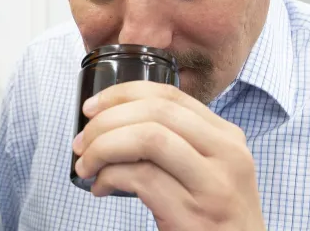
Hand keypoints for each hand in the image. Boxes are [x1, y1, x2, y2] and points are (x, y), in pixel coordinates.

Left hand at [72, 81, 265, 230]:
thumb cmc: (216, 212)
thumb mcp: (211, 168)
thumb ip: (182, 143)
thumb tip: (120, 123)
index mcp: (227, 136)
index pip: (172, 96)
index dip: (125, 94)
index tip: (94, 106)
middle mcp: (227, 153)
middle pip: (157, 112)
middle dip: (108, 120)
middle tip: (83, 139)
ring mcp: (213, 184)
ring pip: (149, 138)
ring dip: (104, 146)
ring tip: (86, 164)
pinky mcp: (194, 215)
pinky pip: (142, 179)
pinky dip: (111, 177)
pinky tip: (101, 187)